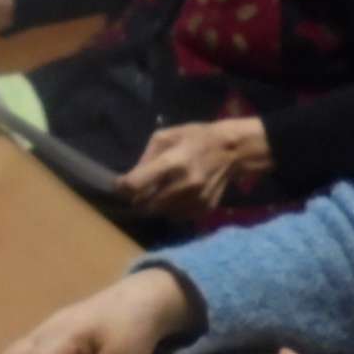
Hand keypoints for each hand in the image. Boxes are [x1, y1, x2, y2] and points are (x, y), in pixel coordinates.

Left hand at [118, 119, 272, 218]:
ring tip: (162, 189)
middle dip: (139, 198)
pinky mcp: (203, 210)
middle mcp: (184, 185)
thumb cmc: (196, 138)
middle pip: (146, 204)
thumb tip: (129, 180)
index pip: (137, 184)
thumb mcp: (166, 136)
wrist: (232, 150)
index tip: (120, 184)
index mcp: (173, 162)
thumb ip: (146, 158)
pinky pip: (177, 217)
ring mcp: (195, 200)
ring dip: (155, 205)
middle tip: (141, 188)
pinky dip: (172, 209)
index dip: (123, 186)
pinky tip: (178, 195)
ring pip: (161, 213)